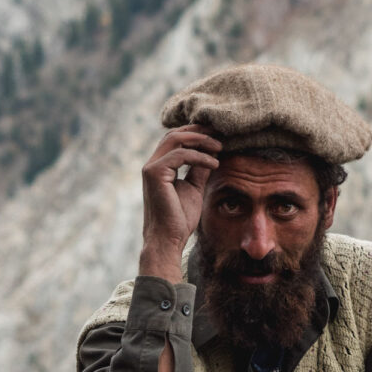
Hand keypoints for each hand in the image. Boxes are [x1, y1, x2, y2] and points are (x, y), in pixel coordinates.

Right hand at [139, 124, 220, 281]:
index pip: (176, 140)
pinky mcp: (155, 173)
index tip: (218, 136)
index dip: (196, 135)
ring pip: (175, 139)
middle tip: (220, 134)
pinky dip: (199, 156)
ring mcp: (151, 168)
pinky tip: (214, 164)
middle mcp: (152, 164)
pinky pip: (180, 155)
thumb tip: (211, 154)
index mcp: (160, 167)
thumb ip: (199, 170)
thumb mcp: (194, 188)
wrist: (169, 239)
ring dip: (201, 140)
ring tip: (220, 147)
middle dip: (199, 131)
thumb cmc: (180, 219)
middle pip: (174, 134)